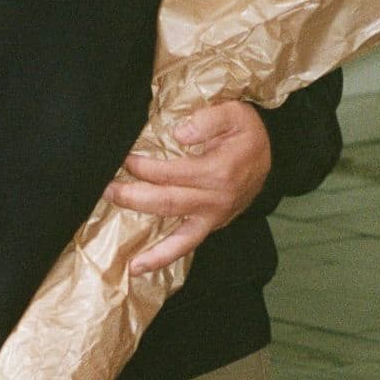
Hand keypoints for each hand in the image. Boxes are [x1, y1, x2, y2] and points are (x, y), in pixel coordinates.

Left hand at [110, 101, 271, 274]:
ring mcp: (215, 217)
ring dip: (152, 249)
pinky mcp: (212, 225)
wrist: (272, 155)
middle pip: (167, 204)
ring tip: (129, 263)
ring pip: (178, 237)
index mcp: (218, 172)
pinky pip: (188, 245)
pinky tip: (143, 266)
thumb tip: (179, 134)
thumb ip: (207, 120)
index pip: (171, 174)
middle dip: (133, 198)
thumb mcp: (234, 113)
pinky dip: (166, 257)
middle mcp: (216, 200)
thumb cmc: (247, 132)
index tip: (124, 158)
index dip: (144, 168)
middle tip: (107, 191)